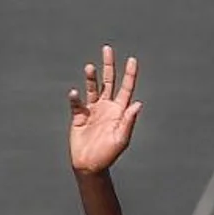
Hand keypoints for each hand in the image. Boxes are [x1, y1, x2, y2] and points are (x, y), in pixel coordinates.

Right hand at [68, 45, 142, 173]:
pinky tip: (75, 93)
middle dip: (109, 66)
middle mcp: (107, 107)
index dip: (130, 75)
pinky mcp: (79, 115)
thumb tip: (138, 104)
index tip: (132, 59)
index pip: (126, 89)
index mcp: (120, 112)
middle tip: (107, 49)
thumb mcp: (121, 139)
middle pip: (109, 82)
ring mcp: (93, 110)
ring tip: (90, 67)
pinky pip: (77, 103)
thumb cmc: (108, 154)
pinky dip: (75, 98)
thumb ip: (129, 121)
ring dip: (92, 77)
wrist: (90, 165)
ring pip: (93, 88)